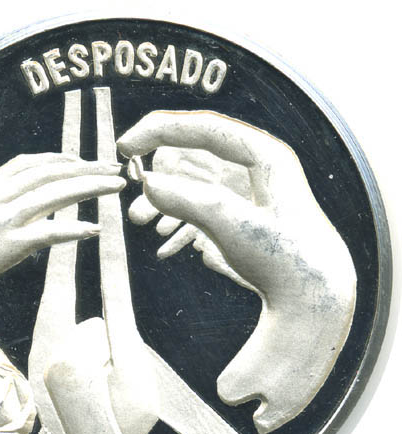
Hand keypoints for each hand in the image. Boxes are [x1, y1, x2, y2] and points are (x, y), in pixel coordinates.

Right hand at [0, 153, 124, 302]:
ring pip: (55, 195)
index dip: (61, 159)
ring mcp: (1, 221)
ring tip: (117, 186)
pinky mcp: (8, 247)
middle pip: (50, 173)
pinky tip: (95, 229)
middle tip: (115, 168)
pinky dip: (73, 229)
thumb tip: (24, 200)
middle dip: (87, 167)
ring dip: (90, 187)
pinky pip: (48, 232)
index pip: (29, 163)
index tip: (84, 161)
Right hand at [117, 111, 355, 433]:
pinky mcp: (244, 212)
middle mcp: (258, 165)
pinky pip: (203, 202)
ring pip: (196, 180)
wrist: (314, 296)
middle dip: (159, 164)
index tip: (125, 147)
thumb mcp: (233, 227)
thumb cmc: (286, 258)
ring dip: (166, 194)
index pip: (204, 129)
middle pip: (197, 151)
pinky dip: (180, 213)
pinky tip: (161, 234)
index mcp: (264, 155)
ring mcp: (250, 189)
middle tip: (127, 173)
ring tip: (137, 218)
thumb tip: (147, 184)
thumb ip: (188, 201)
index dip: (160, 131)